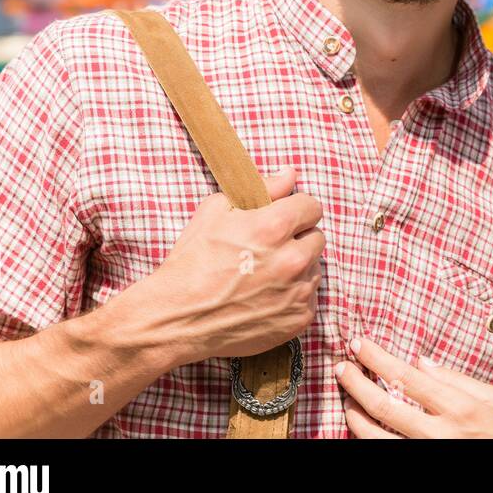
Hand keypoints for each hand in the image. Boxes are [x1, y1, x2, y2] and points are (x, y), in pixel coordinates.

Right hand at [142, 167, 324, 363]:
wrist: (176, 319)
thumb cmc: (192, 262)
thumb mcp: (215, 212)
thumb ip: (262, 188)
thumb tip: (290, 173)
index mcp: (275, 227)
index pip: (312, 206)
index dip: (295, 210)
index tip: (282, 219)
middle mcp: (292, 259)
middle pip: (316, 237)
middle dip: (297, 239)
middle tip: (269, 250)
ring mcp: (298, 292)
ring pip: (314, 268)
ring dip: (296, 268)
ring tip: (263, 275)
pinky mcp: (298, 319)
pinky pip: (310, 298)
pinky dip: (293, 296)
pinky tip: (265, 297)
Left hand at [335, 337, 492, 438]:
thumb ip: (458, 378)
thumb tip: (422, 361)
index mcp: (459, 407)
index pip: (407, 378)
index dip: (378, 359)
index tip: (360, 345)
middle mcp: (439, 433)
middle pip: (384, 406)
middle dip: (357, 384)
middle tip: (342, 367)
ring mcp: (426, 453)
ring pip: (376, 437)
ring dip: (355, 416)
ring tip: (347, 399)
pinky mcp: (422, 465)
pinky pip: (386, 452)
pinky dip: (368, 439)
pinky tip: (362, 428)